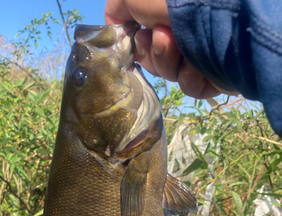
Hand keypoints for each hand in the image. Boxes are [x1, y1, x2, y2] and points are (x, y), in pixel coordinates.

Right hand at [104, 0, 223, 98]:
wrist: (224, 19)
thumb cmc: (180, 1)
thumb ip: (118, 6)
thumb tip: (113, 23)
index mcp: (171, 15)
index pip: (144, 38)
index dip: (137, 42)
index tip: (135, 37)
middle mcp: (186, 32)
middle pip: (155, 59)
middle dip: (153, 52)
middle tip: (162, 37)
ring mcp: (201, 54)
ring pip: (170, 74)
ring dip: (169, 62)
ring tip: (179, 44)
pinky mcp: (214, 75)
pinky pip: (190, 86)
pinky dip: (191, 76)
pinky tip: (199, 63)